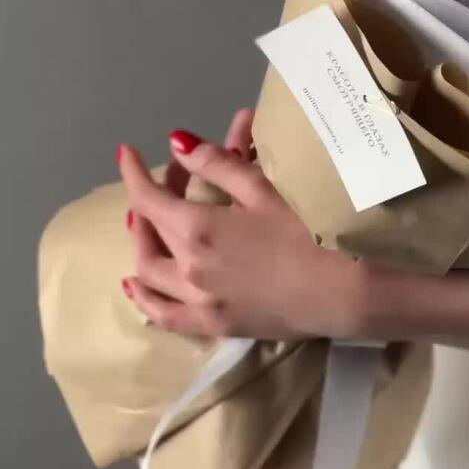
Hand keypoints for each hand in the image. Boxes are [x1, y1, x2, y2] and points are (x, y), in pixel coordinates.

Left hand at [117, 124, 363, 340]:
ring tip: (147, 225)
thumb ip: (217, 165)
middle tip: (170, 180)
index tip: (128, 152)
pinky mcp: (213, 324)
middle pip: (148, 230)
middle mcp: (186, 268)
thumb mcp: (263, 190)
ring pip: (148, 273)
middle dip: (148, 200)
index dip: (135, 171)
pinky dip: (144, 298)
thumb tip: (177, 143)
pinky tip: (137, 285)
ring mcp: (197, 302)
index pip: (148, 197)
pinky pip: (163, 315)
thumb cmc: (306, 231)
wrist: (339, 290)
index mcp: (197, 230)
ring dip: (141, 243)